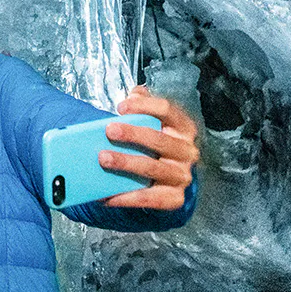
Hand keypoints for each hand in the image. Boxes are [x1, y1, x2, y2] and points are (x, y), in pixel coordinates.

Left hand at [99, 85, 198, 209]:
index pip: (167, 110)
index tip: (121, 107)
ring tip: (103, 158)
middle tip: (108, 130)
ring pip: (152, 169)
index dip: (144, 106)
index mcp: (183, 128)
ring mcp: (181, 176)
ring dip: (126, 163)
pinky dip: (125, 197)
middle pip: (159, 140)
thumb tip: (134, 93)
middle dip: (133, 134)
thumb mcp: (155, 122)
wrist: (172, 179)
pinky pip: (148, 198)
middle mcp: (187, 151)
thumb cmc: (157, 144)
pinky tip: (105, 196)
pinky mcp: (174, 198)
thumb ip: (144, 105)